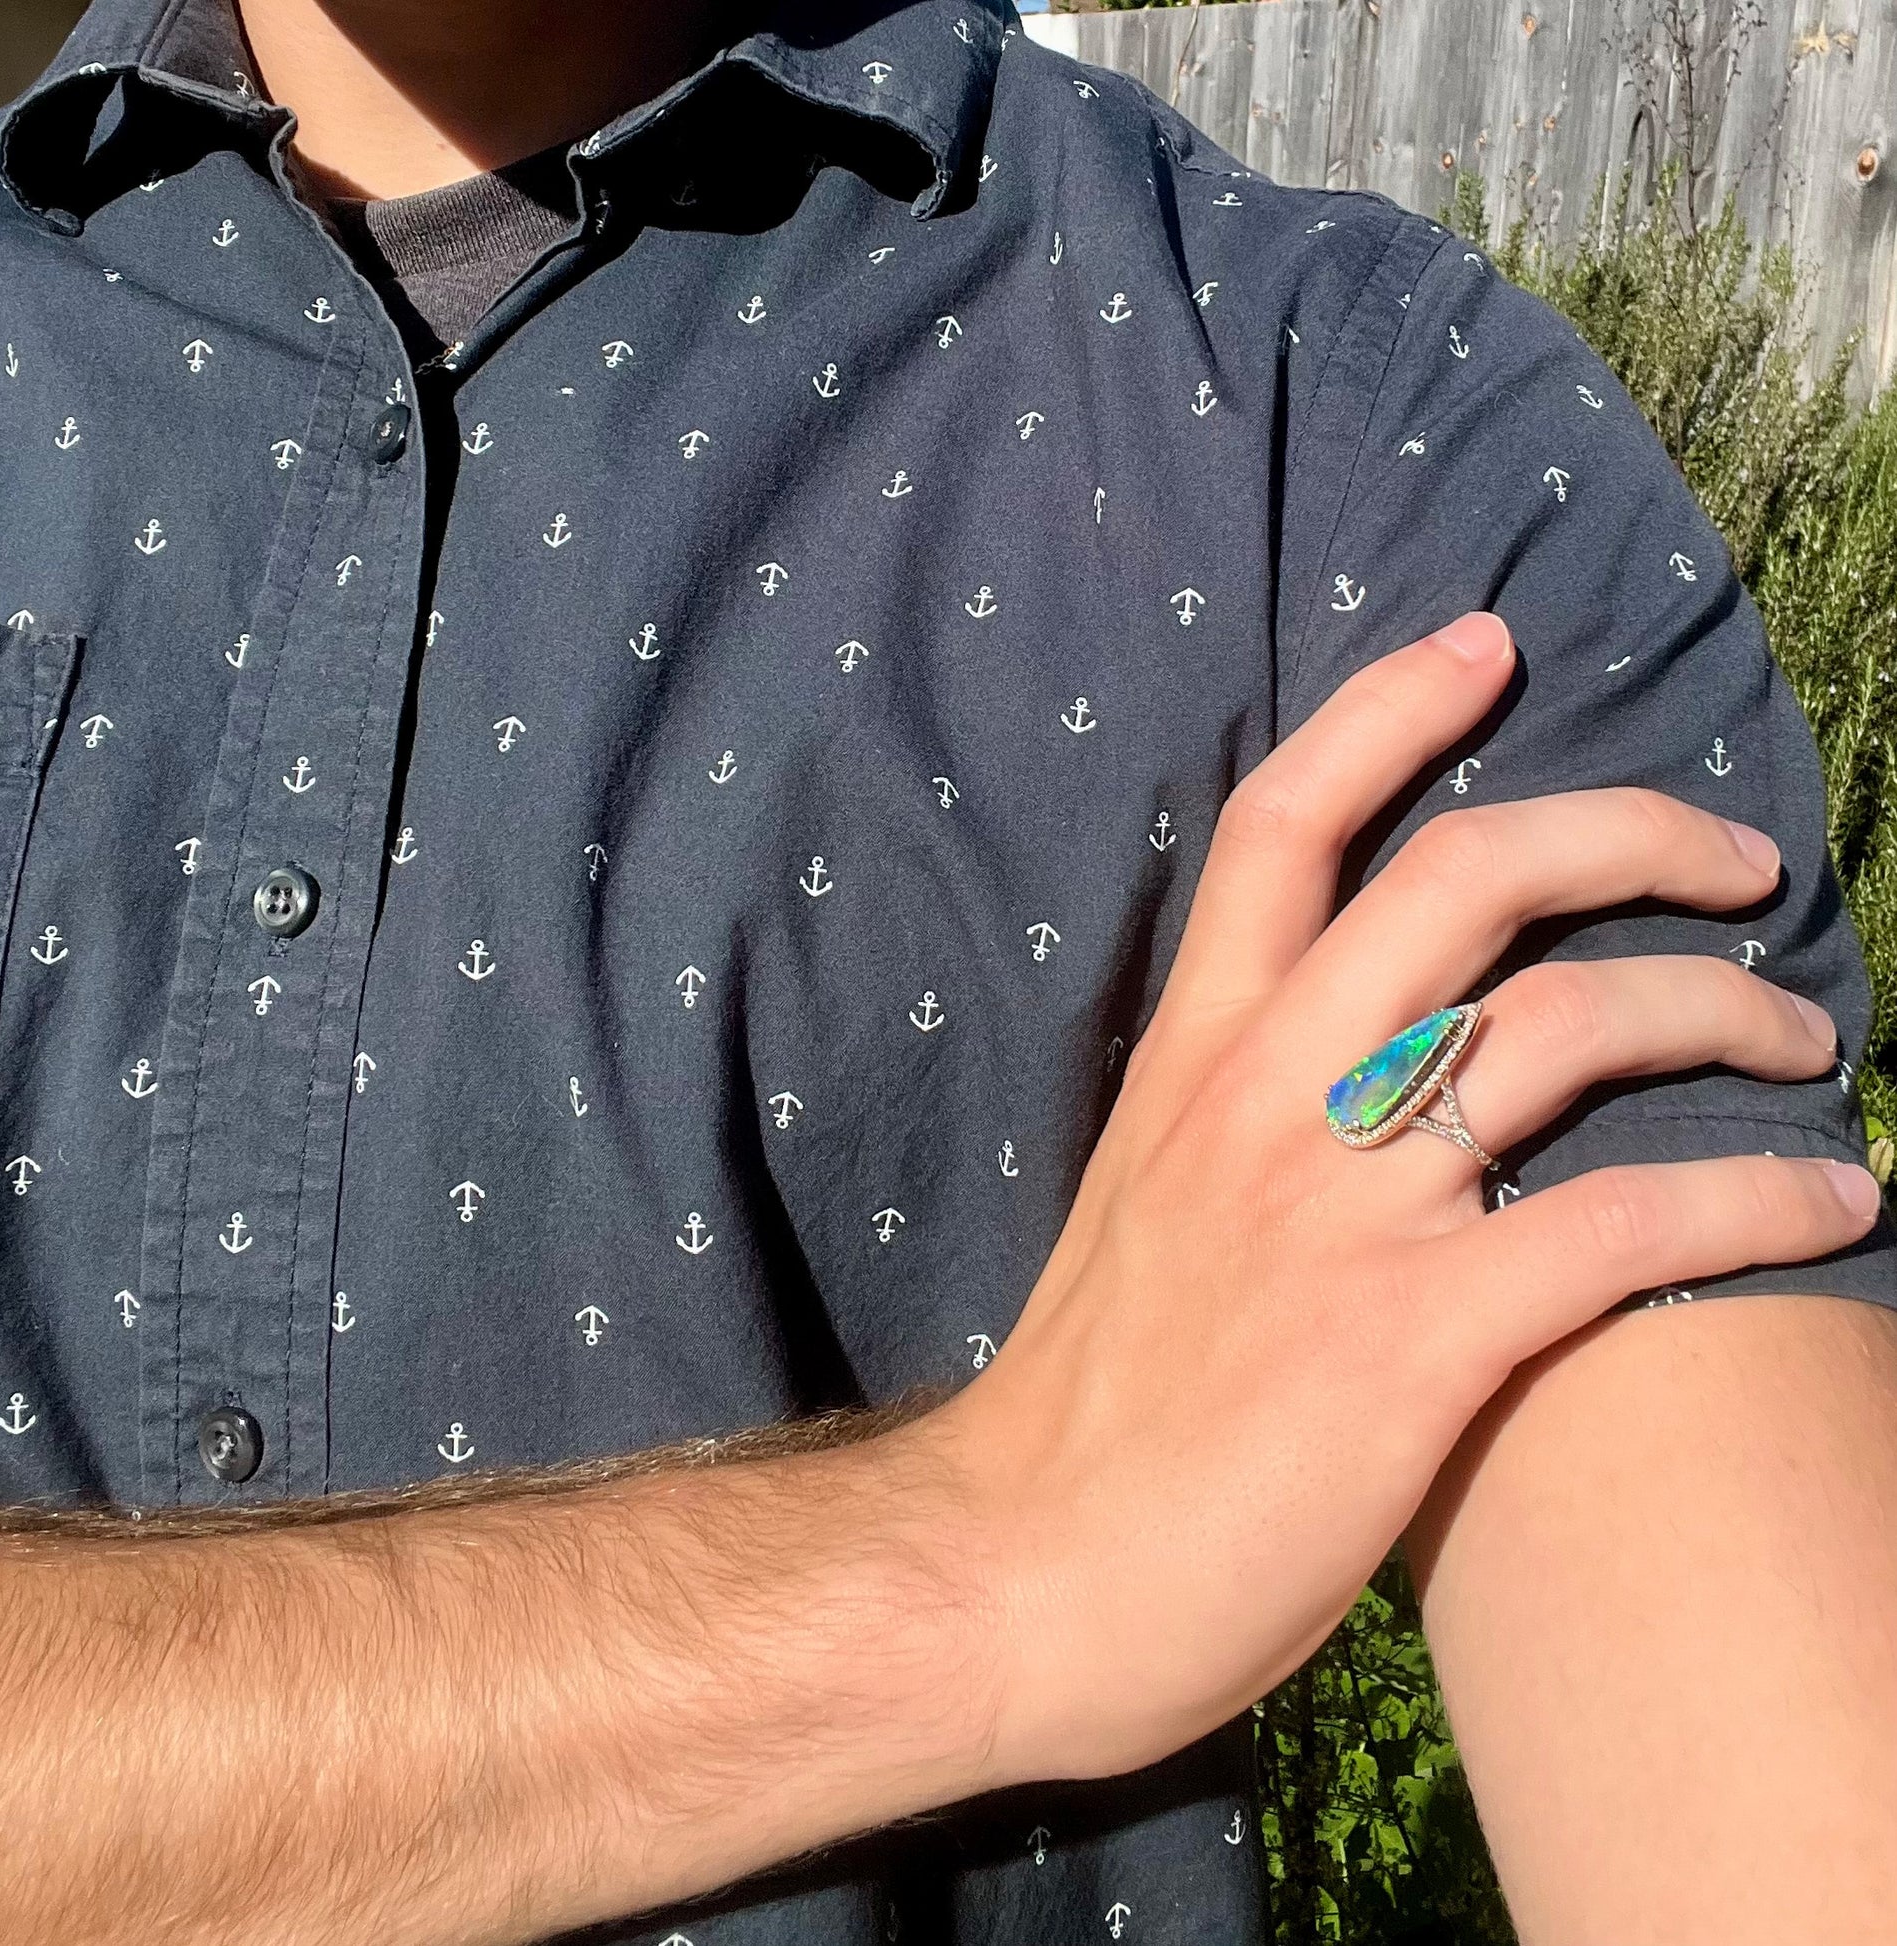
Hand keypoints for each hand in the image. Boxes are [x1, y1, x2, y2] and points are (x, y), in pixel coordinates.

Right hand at [922, 612, 1878, 1786]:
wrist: (1025, 1570)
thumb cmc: (1092, 1401)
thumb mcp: (1145, 1205)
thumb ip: (1241, 1117)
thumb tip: (1367, 1073)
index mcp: (1193, 1057)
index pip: (1283, 823)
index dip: (1390, 711)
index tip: (1489, 647)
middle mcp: (1269, 1097)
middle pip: (1467, 878)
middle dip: (1625, 830)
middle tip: (1731, 858)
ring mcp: (1345, 1209)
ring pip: (1569, 1024)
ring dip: (1720, 1006)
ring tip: (1802, 1032)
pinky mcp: (1417, 1338)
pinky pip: (1626, 1225)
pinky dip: (1758, 1198)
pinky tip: (1836, 1202)